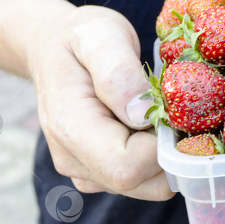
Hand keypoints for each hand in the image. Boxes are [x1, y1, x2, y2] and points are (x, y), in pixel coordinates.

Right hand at [27, 4, 173, 200]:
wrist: (53, 46)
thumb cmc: (79, 38)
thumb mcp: (100, 37)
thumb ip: (118, 74)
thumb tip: (143, 115)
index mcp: (71, 129)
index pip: (128, 167)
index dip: (161, 144)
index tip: (170, 108)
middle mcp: (75, 160)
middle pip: (142, 182)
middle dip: (170, 151)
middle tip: (170, 109)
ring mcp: (86, 171)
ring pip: (148, 186)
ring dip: (167, 155)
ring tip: (160, 114)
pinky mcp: (100, 173)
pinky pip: (144, 180)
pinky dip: (159, 158)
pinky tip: (152, 125)